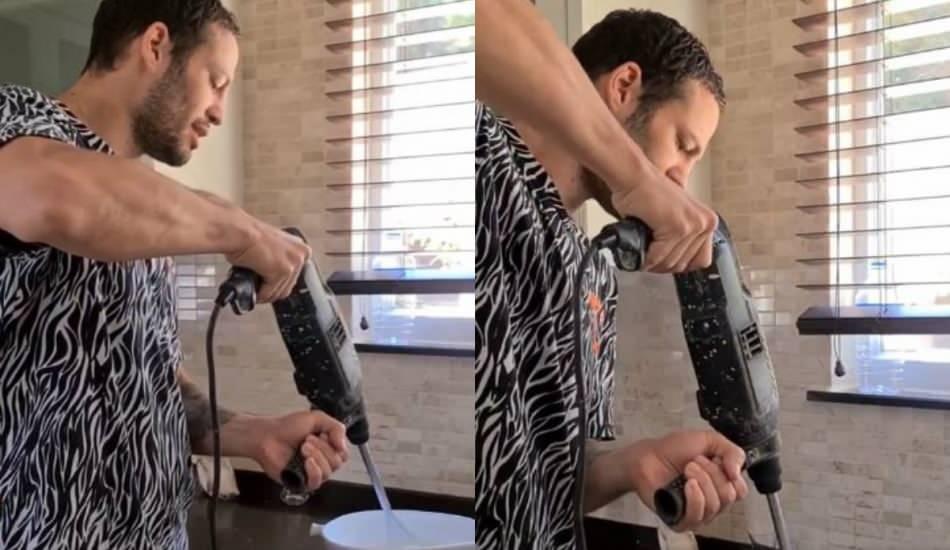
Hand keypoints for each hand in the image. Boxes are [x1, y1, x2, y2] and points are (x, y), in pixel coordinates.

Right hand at [226, 219, 310, 302]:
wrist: (239, 232)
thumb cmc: (248, 236)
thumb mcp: (272, 248)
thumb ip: (279, 261)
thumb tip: (275, 277)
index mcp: (301, 248)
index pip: (294, 276)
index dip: (279, 283)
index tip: (270, 286)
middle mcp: (301, 254)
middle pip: (288, 286)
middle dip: (272, 291)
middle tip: (259, 290)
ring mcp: (294, 263)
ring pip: (279, 292)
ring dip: (265, 294)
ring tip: (254, 290)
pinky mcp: (283, 271)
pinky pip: (269, 292)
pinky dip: (259, 295)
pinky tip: (252, 290)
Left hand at [250, 411, 349, 491]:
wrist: (267, 436)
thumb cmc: (287, 427)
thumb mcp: (317, 418)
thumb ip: (336, 428)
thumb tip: (343, 445)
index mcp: (327, 446)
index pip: (344, 453)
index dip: (337, 444)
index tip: (323, 434)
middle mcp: (321, 460)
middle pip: (337, 462)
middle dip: (323, 448)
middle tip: (307, 440)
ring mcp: (311, 472)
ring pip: (328, 471)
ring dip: (317, 456)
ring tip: (302, 447)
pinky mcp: (301, 482)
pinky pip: (316, 482)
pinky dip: (314, 471)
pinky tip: (307, 462)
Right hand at [610, 163, 716, 273]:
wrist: (633, 177)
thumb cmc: (646, 192)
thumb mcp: (673, 216)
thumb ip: (680, 237)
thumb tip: (673, 261)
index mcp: (708, 220)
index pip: (700, 260)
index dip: (677, 264)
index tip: (663, 261)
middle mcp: (705, 223)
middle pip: (684, 264)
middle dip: (662, 265)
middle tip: (648, 257)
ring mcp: (693, 225)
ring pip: (670, 262)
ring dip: (652, 262)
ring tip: (642, 252)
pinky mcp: (678, 227)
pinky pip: (658, 256)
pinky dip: (645, 258)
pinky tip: (639, 250)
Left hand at [627, 430, 748, 531]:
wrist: (648, 456)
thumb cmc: (673, 450)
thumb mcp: (708, 440)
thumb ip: (732, 452)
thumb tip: (738, 473)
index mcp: (720, 483)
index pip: (741, 490)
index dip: (730, 474)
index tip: (715, 459)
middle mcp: (712, 499)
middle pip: (729, 496)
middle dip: (712, 473)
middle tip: (693, 463)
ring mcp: (698, 512)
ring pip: (715, 505)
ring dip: (701, 481)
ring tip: (686, 470)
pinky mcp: (682, 520)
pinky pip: (698, 517)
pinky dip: (694, 498)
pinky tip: (687, 486)